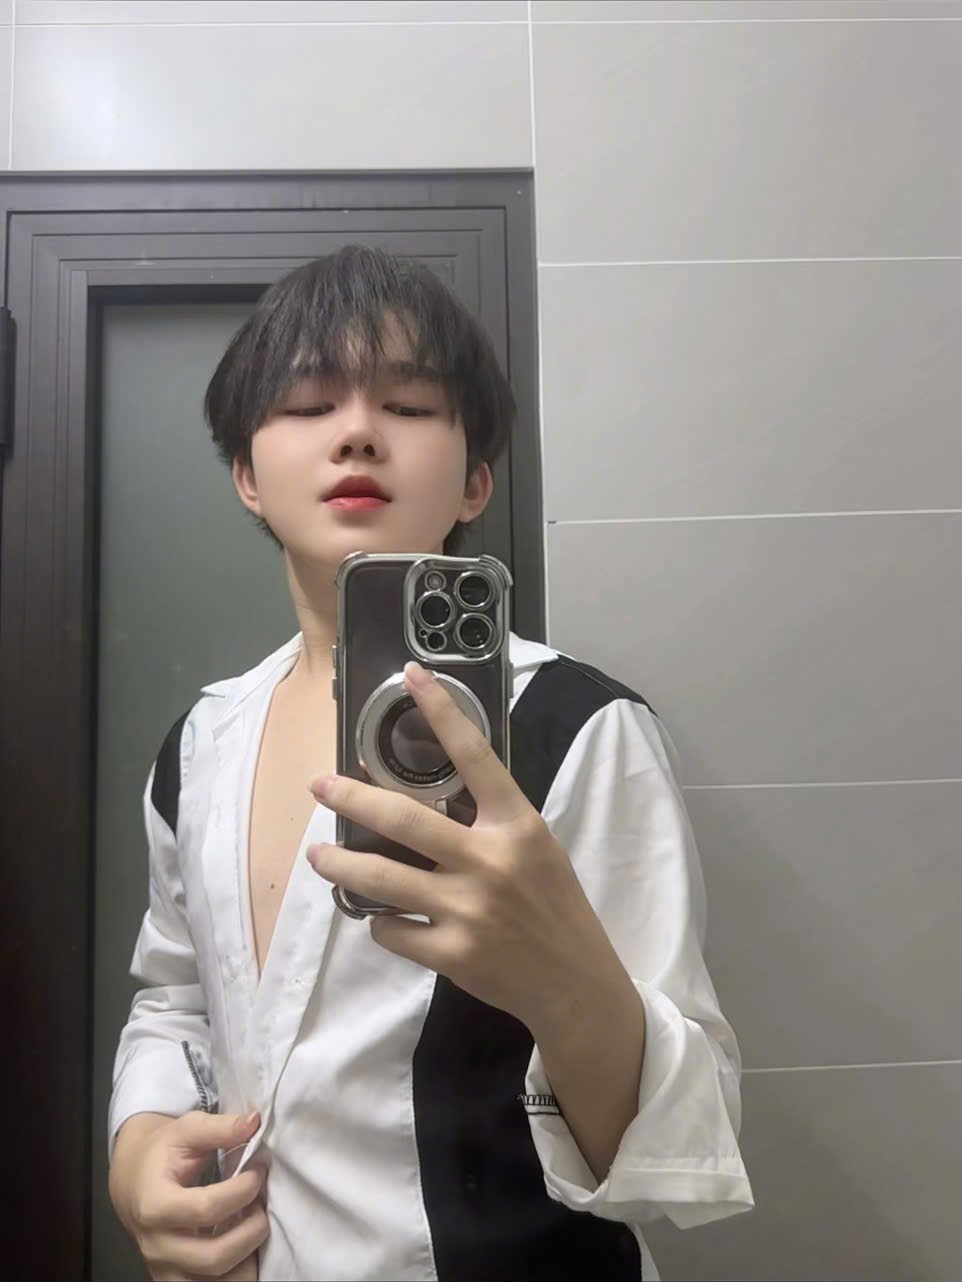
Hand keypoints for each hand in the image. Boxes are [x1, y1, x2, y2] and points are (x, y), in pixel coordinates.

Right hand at [109, 1110, 267, 1280]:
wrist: (133, 1180)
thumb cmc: (162, 1153)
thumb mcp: (187, 1129)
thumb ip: (220, 1127)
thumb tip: (254, 1122)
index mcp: (154, 1204)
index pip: (207, 1208)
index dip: (242, 1190)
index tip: (258, 1171)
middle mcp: (156, 1245)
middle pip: (215, 1257)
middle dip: (252, 1231)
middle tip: (261, 1203)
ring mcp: (164, 1268)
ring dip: (248, 1255)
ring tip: (252, 1221)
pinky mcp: (174, 1280)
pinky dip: (237, 1269)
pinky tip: (242, 1239)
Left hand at [307, 660, 628, 1037]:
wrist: (575, 981)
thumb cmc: (552, 904)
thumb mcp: (534, 847)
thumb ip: (488, 820)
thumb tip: (424, 793)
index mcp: (516, 824)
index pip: (474, 755)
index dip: (442, 711)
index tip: (412, 675)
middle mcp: (490, 860)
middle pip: (402, 817)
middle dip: (350, 798)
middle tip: (319, 785)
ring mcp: (468, 908)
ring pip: (381, 877)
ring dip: (340, 865)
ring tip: (320, 857)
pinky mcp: (451, 953)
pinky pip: (391, 930)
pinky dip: (380, 922)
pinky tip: (383, 918)